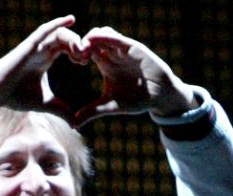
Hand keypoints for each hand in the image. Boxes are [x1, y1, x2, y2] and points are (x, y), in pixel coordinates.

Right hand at [0, 15, 87, 126]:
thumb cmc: (15, 97)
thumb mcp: (45, 104)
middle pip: (66, 40)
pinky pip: (45, 30)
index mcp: (46, 60)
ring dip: (72, 38)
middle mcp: (41, 50)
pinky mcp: (28, 45)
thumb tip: (75, 124)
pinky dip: (57, 23)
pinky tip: (70, 19)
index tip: (87, 61)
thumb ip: (60, 110)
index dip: (79, 52)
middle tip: (88, 55)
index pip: (67, 49)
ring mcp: (35, 46)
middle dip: (79, 45)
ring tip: (82, 48)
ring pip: (59, 34)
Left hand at [74, 27, 197, 126]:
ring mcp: (123, 49)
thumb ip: (92, 112)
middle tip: (76, 54)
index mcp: (105, 63)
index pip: (86, 50)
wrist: (159, 97)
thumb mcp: (110, 106)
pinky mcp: (133, 48)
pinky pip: (117, 38)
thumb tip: (73, 125)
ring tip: (84, 49)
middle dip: (81, 43)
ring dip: (91, 37)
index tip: (74, 61)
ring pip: (103, 32)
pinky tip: (95, 40)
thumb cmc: (136, 99)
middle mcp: (113, 54)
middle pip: (92, 38)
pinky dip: (105, 36)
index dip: (76, 52)